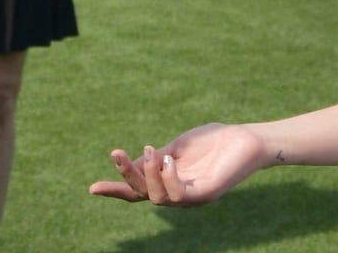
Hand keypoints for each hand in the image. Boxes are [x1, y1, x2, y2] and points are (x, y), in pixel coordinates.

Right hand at [89, 123, 266, 205]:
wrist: (245, 140)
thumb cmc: (213, 142)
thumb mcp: (176, 147)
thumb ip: (156, 159)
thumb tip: (131, 165)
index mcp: (168, 182)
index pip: (138, 191)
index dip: (116, 190)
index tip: (92, 189)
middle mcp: (177, 194)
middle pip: (142, 194)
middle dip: (126, 175)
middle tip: (116, 152)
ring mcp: (191, 197)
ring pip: (156, 198)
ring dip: (147, 174)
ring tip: (152, 150)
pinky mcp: (204, 194)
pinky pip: (179, 196)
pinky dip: (168, 179)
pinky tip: (169, 161)